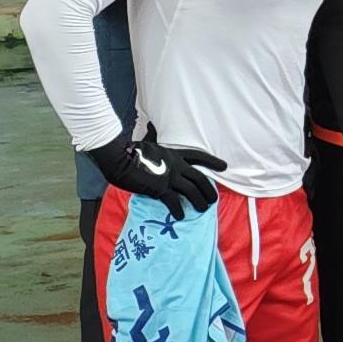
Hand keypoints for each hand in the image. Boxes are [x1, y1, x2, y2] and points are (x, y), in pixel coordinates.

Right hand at [90, 124, 222, 216]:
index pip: (198, 156)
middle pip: (199, 178)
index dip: (212, 162)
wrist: (118, 158)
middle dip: (208, 190)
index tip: (224, 166)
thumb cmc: (129, 151)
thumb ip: (153, 136)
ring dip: (199, 202)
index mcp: (174, 153)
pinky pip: (174, 202)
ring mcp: (169, 176)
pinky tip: (181, 216)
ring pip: (192, 191)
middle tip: (213, 200)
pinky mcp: (160, 188)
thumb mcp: (147, 141)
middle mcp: (176, 165)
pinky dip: (179, 210)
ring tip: (202, 209)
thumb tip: (151, 125)